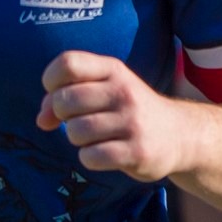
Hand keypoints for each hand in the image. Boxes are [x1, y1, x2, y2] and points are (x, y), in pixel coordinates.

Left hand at [37, 52, 192, 182]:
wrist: (180, 134)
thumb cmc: (129, 111)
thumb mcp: (105, 91)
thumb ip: (66, 97)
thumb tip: (42, 120)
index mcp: (114, 70)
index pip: (68, 63)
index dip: (51, 80)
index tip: (57, 93)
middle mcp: (124, 91)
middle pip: (64, 100)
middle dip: (62, 115)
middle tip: (80, 119)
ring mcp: (132, 122)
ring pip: (75, 132)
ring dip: (77, 139)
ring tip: (97, 137)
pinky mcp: (137, 151)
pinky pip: (90, 157)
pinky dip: (90, 158)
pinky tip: (106, 153)